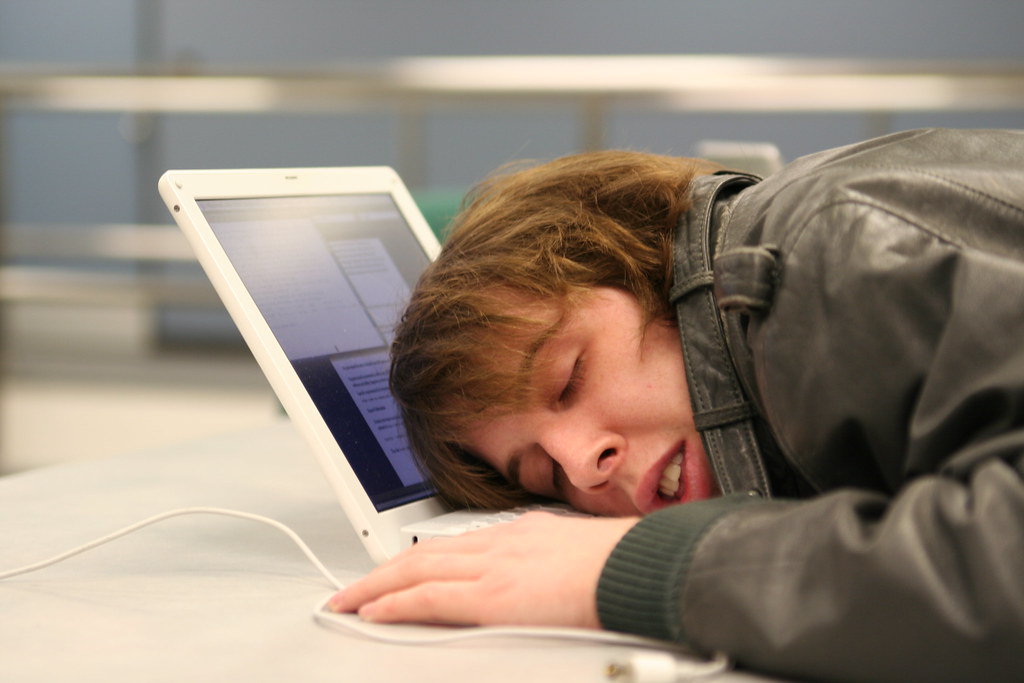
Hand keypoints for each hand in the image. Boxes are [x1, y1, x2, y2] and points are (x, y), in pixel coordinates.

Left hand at [328, 512, 638, 628]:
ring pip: (416, 569)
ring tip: (348, 601)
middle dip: (383, 571)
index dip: (418, 556)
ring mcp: (494, 566)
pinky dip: (396, 603)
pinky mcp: (493, 595)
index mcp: (521, 532)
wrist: (642, 564)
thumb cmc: (626, 562)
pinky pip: (430, 596)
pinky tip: (374, 613)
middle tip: (353, 587)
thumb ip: (553, 560)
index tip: (398, 568)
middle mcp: (500, 542)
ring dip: (375, 586)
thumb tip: (547, 576)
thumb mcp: (581, 550)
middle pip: (424, 551)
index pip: (454, 543)